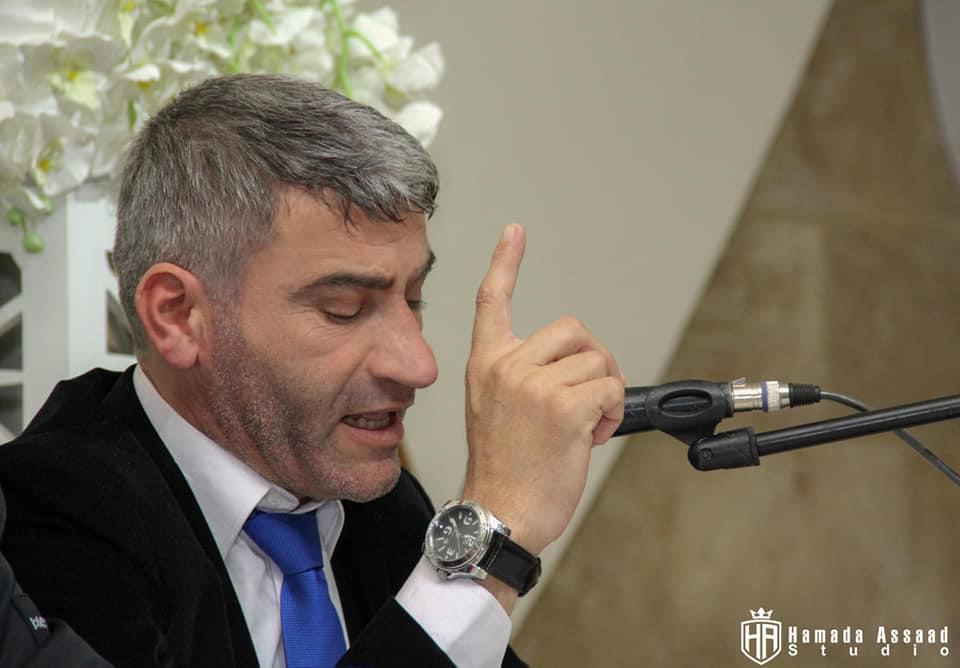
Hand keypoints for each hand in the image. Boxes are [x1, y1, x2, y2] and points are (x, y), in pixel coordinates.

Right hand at [462, 224, 624, 559]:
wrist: (499, 514)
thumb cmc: (503, 470)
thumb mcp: (495, 411)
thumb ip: (523, 376)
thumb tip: (574, 365)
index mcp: (486, 364)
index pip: (492, 301)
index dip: (505, 262)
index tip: (515, 232)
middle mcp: (507, 366)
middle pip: (573, 329)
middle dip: (594, 359)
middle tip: (591, 395)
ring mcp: (534, 385)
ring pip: (597, 361)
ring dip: (604, 392)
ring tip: (585, 426)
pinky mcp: (564, 406)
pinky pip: (610, 388)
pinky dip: (611, 412)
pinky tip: (592, 435)